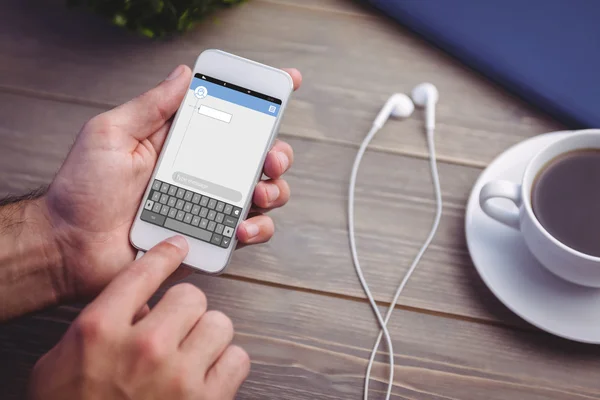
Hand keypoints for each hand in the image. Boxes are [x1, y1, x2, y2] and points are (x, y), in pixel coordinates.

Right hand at [28, 236, 248, 399]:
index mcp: (100, 330)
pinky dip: (226, 365)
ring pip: (220, 323)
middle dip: (186, 310)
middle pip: (192, 296)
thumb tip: (142, 303)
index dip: (165, 254)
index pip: (143, 272)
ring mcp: (178, 375)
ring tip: (192, 354)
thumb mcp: (64, 360)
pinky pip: (238, 359)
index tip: (178, 246)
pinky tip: (207, 375)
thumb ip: (101, 323)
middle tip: (176, 327)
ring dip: (208, 337)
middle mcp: (144, 346)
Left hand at [42, 65, 301, 299]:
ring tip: (260, 194)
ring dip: (274, 191)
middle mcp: (201, 172)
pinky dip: (257, 228)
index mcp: (181, 143)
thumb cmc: (83, 191)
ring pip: (263, 193)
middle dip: (277, 153)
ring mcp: (208, 205)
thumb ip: (151, 107)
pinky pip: (249, 231)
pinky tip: (241, 227)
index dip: (260, 100)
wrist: (71, 248)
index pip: (229, 116)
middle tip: (271, 157)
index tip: (287, 84)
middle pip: (257, 156)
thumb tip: (184, 73)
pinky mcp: (209, 236)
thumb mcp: (111, 135)